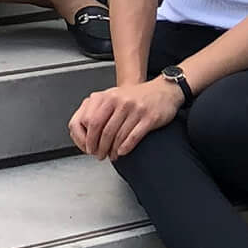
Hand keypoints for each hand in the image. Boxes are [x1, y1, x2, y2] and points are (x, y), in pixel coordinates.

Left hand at [68, 74, 184, 160]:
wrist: (162, 91)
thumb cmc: (136, 97)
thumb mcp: (115, 96)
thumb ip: (100, 108)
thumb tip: (85, 128)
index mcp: (109, 97)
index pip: (92, 121)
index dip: (89, 137)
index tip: (88, 147)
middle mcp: (121, 102)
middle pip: (104, 130)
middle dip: (99, 147)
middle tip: (99, 155)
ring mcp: (135, 109)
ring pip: (118, 135)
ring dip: (112, 150)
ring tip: (111, 156)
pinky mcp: (149, 118)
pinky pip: (133, 136)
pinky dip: (126, 147)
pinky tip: (122, 152)